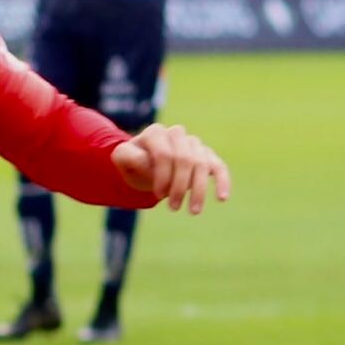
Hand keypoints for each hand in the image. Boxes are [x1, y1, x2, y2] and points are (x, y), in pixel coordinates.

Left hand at [111, 122, 231, 213]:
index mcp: (156, 133)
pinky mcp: (206, 156)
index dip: (163, 176)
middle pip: (185, 159)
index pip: (165, 153)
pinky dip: (223, 181)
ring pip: (202, 164)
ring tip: (194, 212)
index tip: (158, 196)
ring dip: (199, 190)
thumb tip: (146, 160)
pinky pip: (219, 166)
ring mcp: (193, 144)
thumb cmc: (134, 164)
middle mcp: (176, 135)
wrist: (145, 167)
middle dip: (180, 186)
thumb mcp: (122, 159)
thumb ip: (127, 156)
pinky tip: (222, 198)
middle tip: (173, 208)